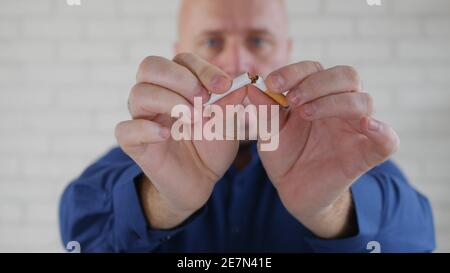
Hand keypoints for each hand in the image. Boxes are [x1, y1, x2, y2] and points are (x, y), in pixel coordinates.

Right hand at [115, 53, 244, 228]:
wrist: (201, 180)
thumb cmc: (211, 146)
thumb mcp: (228, 123)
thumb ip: (231, 103)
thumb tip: (241, 82)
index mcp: (176, 85)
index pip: (181, 60)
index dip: (203, 69)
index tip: (224, 86)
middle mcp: (155, 95)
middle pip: (150, 66)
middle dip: (181, 78)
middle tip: (203, 100)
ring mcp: (142, 118)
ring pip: (138, 94)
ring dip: (169, 101)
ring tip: (193, 119)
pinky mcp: (134, 144)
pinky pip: (125, 130)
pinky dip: (145, 129)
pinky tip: (166, 135)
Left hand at [248, 61, 399, 237]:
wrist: (293, 190)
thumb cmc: (284, 155)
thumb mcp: (269, 131)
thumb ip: (264, 110)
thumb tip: (252, 86)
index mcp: (317, 95)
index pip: (315, 69)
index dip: (295, 71)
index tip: (272, 83)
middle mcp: (340, 107)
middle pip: (347, 75)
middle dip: (317, 83)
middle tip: (292, 100)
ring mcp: (356, 129)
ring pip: (364, 101)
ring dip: (335, 102)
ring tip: (305, 114)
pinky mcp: (366, 154)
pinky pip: (388, 140)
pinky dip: (383, 131)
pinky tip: (367, 126)